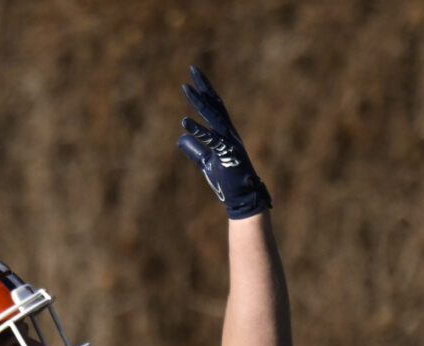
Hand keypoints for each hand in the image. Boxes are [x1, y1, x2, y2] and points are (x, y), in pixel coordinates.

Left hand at [175, 66, 270, 218]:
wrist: (241, 199)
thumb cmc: (226, 181)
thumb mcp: (207, 161)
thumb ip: (196, 148)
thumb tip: (181, 137)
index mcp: (225, 133)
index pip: (215, 107)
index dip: (205, 91)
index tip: (194, 77)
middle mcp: (230, 133)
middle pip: (216, 105)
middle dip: (204, 86)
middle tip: (192, 69)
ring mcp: (230, 142)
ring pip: (214, 117)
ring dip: (199, 102)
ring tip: (186, 88)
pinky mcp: (228, 155)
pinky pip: (211, 140)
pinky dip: (198, 130)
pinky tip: (185, 122)